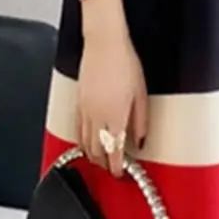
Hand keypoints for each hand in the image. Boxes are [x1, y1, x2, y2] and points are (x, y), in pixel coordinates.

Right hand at [76, 30, 147, 177]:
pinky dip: (82, 140)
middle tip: (112, 168)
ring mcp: (84, 110)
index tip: (119, 173)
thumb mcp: (141, 94)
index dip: (115, 167)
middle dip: (103, 163)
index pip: (113, 151)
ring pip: (84, 142)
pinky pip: (77, 129)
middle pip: (97, 150)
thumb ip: (140, 121)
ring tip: (101, 159)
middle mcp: (97, 117)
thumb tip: (140, 140)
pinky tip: (87, 142)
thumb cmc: (125, 63)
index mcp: (115, 117)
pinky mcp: (78, 102)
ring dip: (92, 154)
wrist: (104, 44)